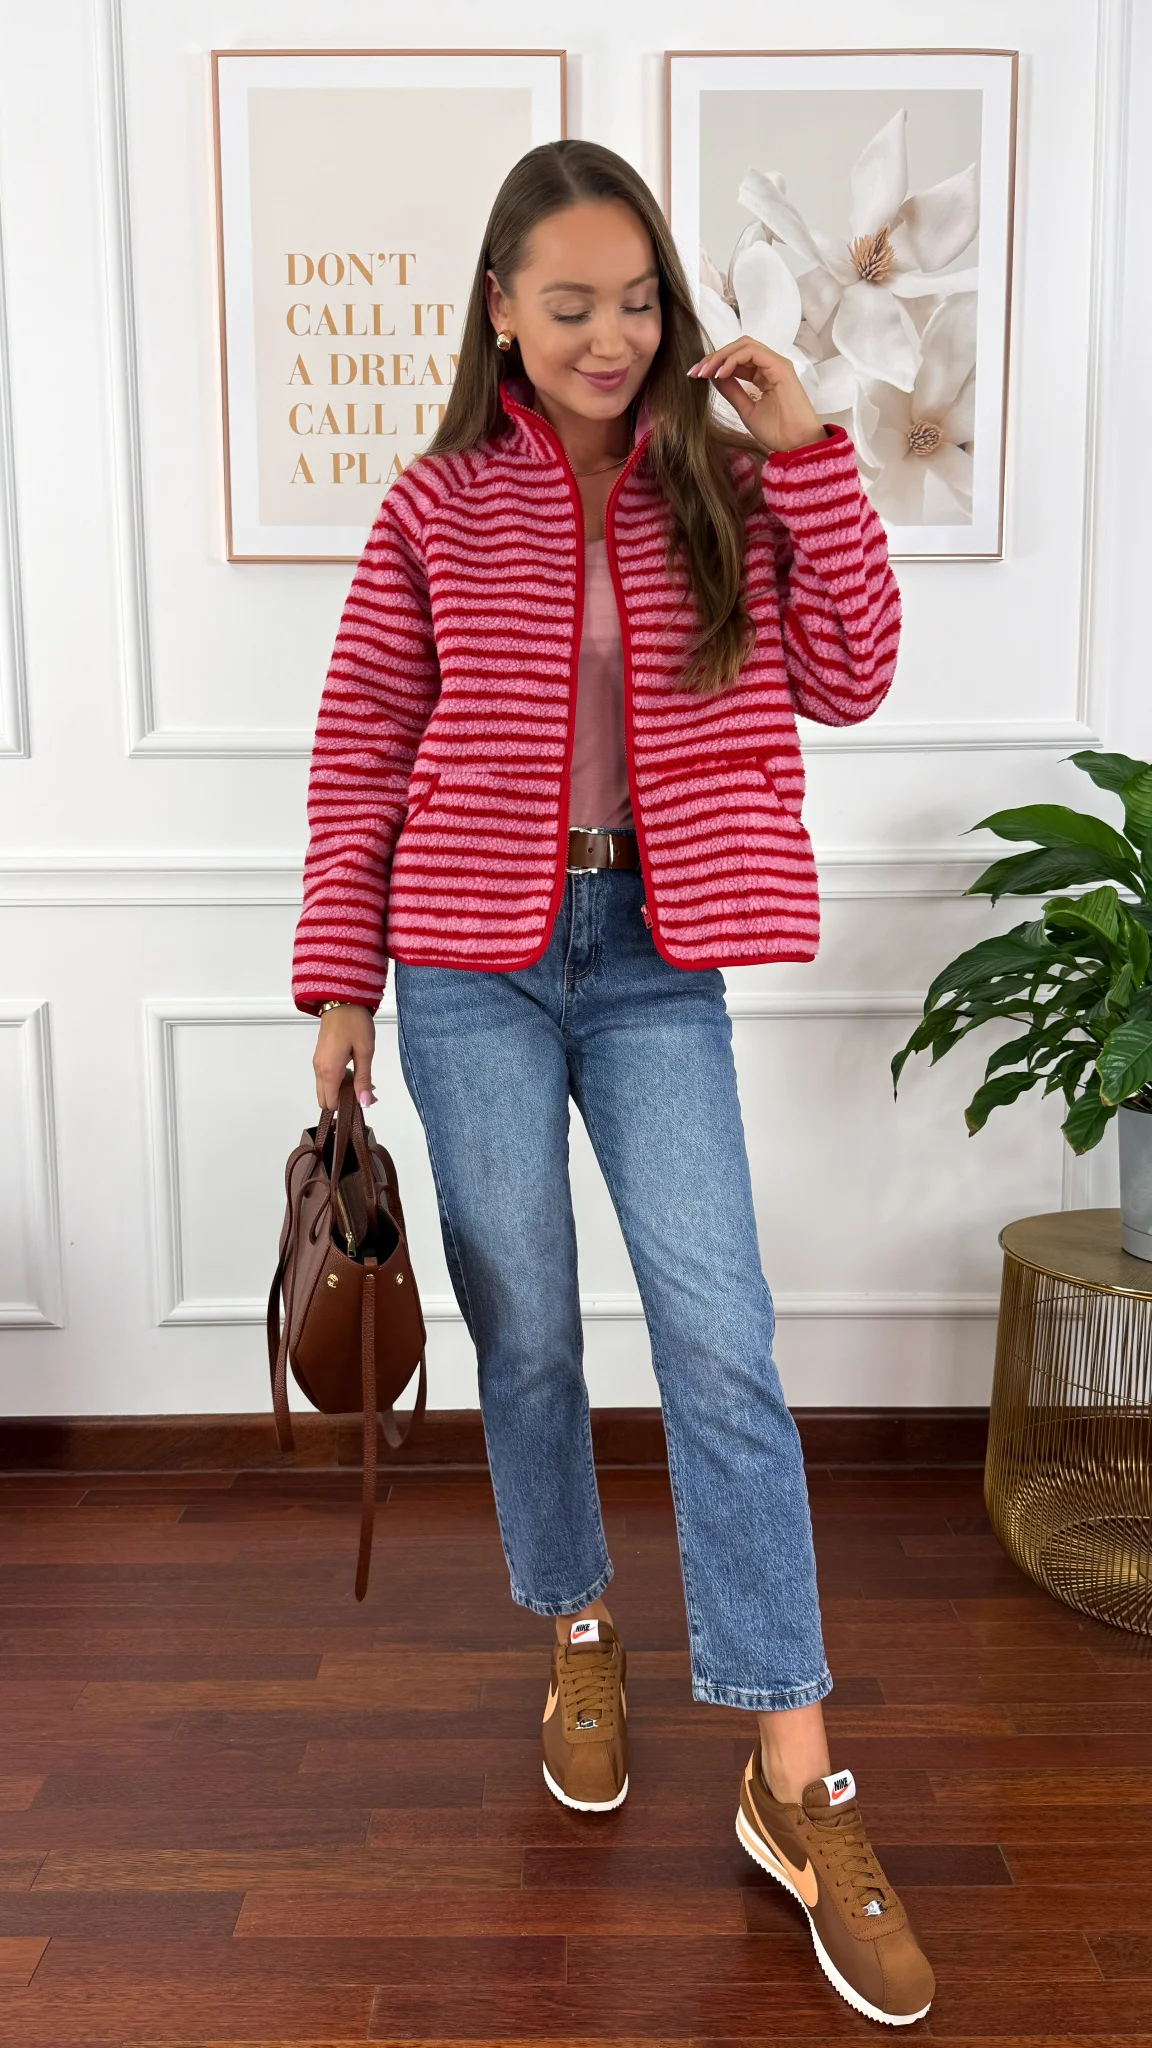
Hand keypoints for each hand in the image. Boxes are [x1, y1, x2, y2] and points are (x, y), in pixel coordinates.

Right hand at [313, 1004, 375, 1112]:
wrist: (341, 1000)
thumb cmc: (354, 1022)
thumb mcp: (365, 1052)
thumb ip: (364, 1079)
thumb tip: (364, 1103)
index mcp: (329, 1070)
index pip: (331, 1103)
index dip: (346, 1107)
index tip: (362, 1101)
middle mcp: (319, 1069)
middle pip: (324, 1099)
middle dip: (342, 1101)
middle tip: (363, 1091)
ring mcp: (317, 1063)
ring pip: (324, 1089)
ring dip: (340, 1091)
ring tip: (361, 1080)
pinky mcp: (319, 1057)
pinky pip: (324, 1078)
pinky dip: (336, 1081)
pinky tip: (353, 1071)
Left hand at [688, 336, 824, 454]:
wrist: (797, 445)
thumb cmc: (778, 432)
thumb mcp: (746, 409)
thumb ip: (732, 391)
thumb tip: (713, 377)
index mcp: (764, 374)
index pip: (736, 359)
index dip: (715, 363)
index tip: (694, 375)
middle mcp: (770, 365)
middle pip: (738, 347)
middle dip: (714, 357)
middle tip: (695, 371)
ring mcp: (776, 364)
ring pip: (744, 345)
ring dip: (721, 356)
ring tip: (706, 372)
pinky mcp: (780, 366)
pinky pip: (753, 353)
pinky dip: (734, 360)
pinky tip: (721, 374)